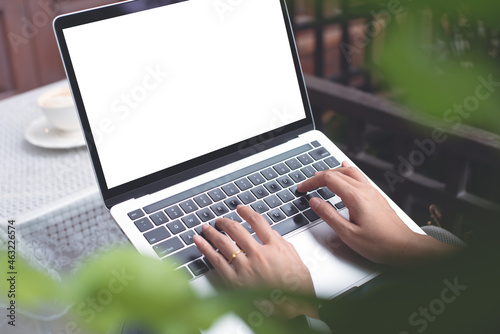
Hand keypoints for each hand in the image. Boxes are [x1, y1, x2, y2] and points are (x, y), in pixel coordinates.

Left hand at [193, 205, 317, 318]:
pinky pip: (216, 262)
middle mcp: (258, 254)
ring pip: (223, 243)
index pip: (257, 222)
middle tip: (220, 220)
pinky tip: (199, 242)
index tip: (240, 209)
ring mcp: (245, 268)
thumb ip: (280, 242)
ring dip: (212, 233)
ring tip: (206, 228)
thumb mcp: (295, 257)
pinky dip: (205, 249)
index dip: (246, 212)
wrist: (295, 309)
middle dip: (226, 222)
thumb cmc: (297, 287)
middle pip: (237, 230)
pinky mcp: (235, 282)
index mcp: (274, 246)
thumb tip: (269, 232)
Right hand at [297, 162, 460, 269]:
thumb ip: (329, 216)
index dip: (312, 182)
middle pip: (337, 172)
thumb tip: (314, 202)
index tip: (302, 188)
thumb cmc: (380, 244)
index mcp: (356, 197)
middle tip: (307, 185)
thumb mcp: (348, 234)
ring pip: (349, 171)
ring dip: (333, 172)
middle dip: (319, 176)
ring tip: (321, 176)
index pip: (328, 179)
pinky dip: (347, 171)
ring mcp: (372, 191)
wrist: (404, 247)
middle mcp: (365, 190)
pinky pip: (359, 176)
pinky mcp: (376, 196)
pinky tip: (346, 170)